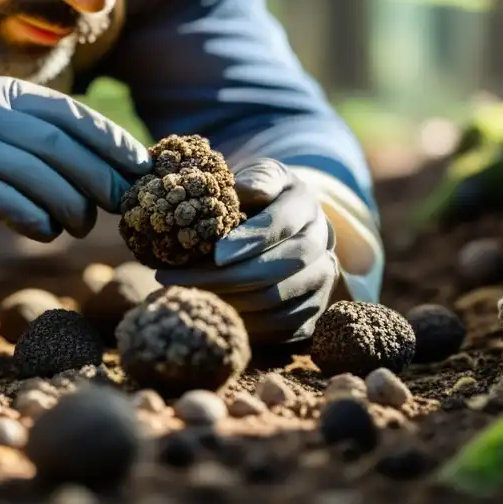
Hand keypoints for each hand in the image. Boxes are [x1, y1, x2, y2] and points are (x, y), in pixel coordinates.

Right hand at [0, 76, 151, 243]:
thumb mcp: (13, 139)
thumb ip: (57, 146)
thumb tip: (127, 171)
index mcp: (10, 94)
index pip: (72, 115)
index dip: (112, 143)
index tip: (140, 169)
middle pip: (59, 146)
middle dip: (99, 178)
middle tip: (122, 204)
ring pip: (36, 176)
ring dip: (70, 207)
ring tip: (81, 225)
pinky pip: (5, 201)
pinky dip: (34, 219)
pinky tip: (47, 231)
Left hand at [155, 158, 338, 343]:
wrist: (274, 221)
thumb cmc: (252, 197)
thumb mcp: (251, 176)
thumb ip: (250, 180)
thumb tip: (238, 190)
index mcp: (304, 203)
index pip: (282, 224)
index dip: (250, 240)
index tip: (216, 254)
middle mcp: (321, 242)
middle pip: (282, 267)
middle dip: (228, 277)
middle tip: (181, 279)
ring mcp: (321, 278)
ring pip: (278, 301)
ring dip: (228, 301)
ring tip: (186, 294)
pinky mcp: (313, 309)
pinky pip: (281, 326)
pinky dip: (243, 323)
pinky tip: (211, 311)